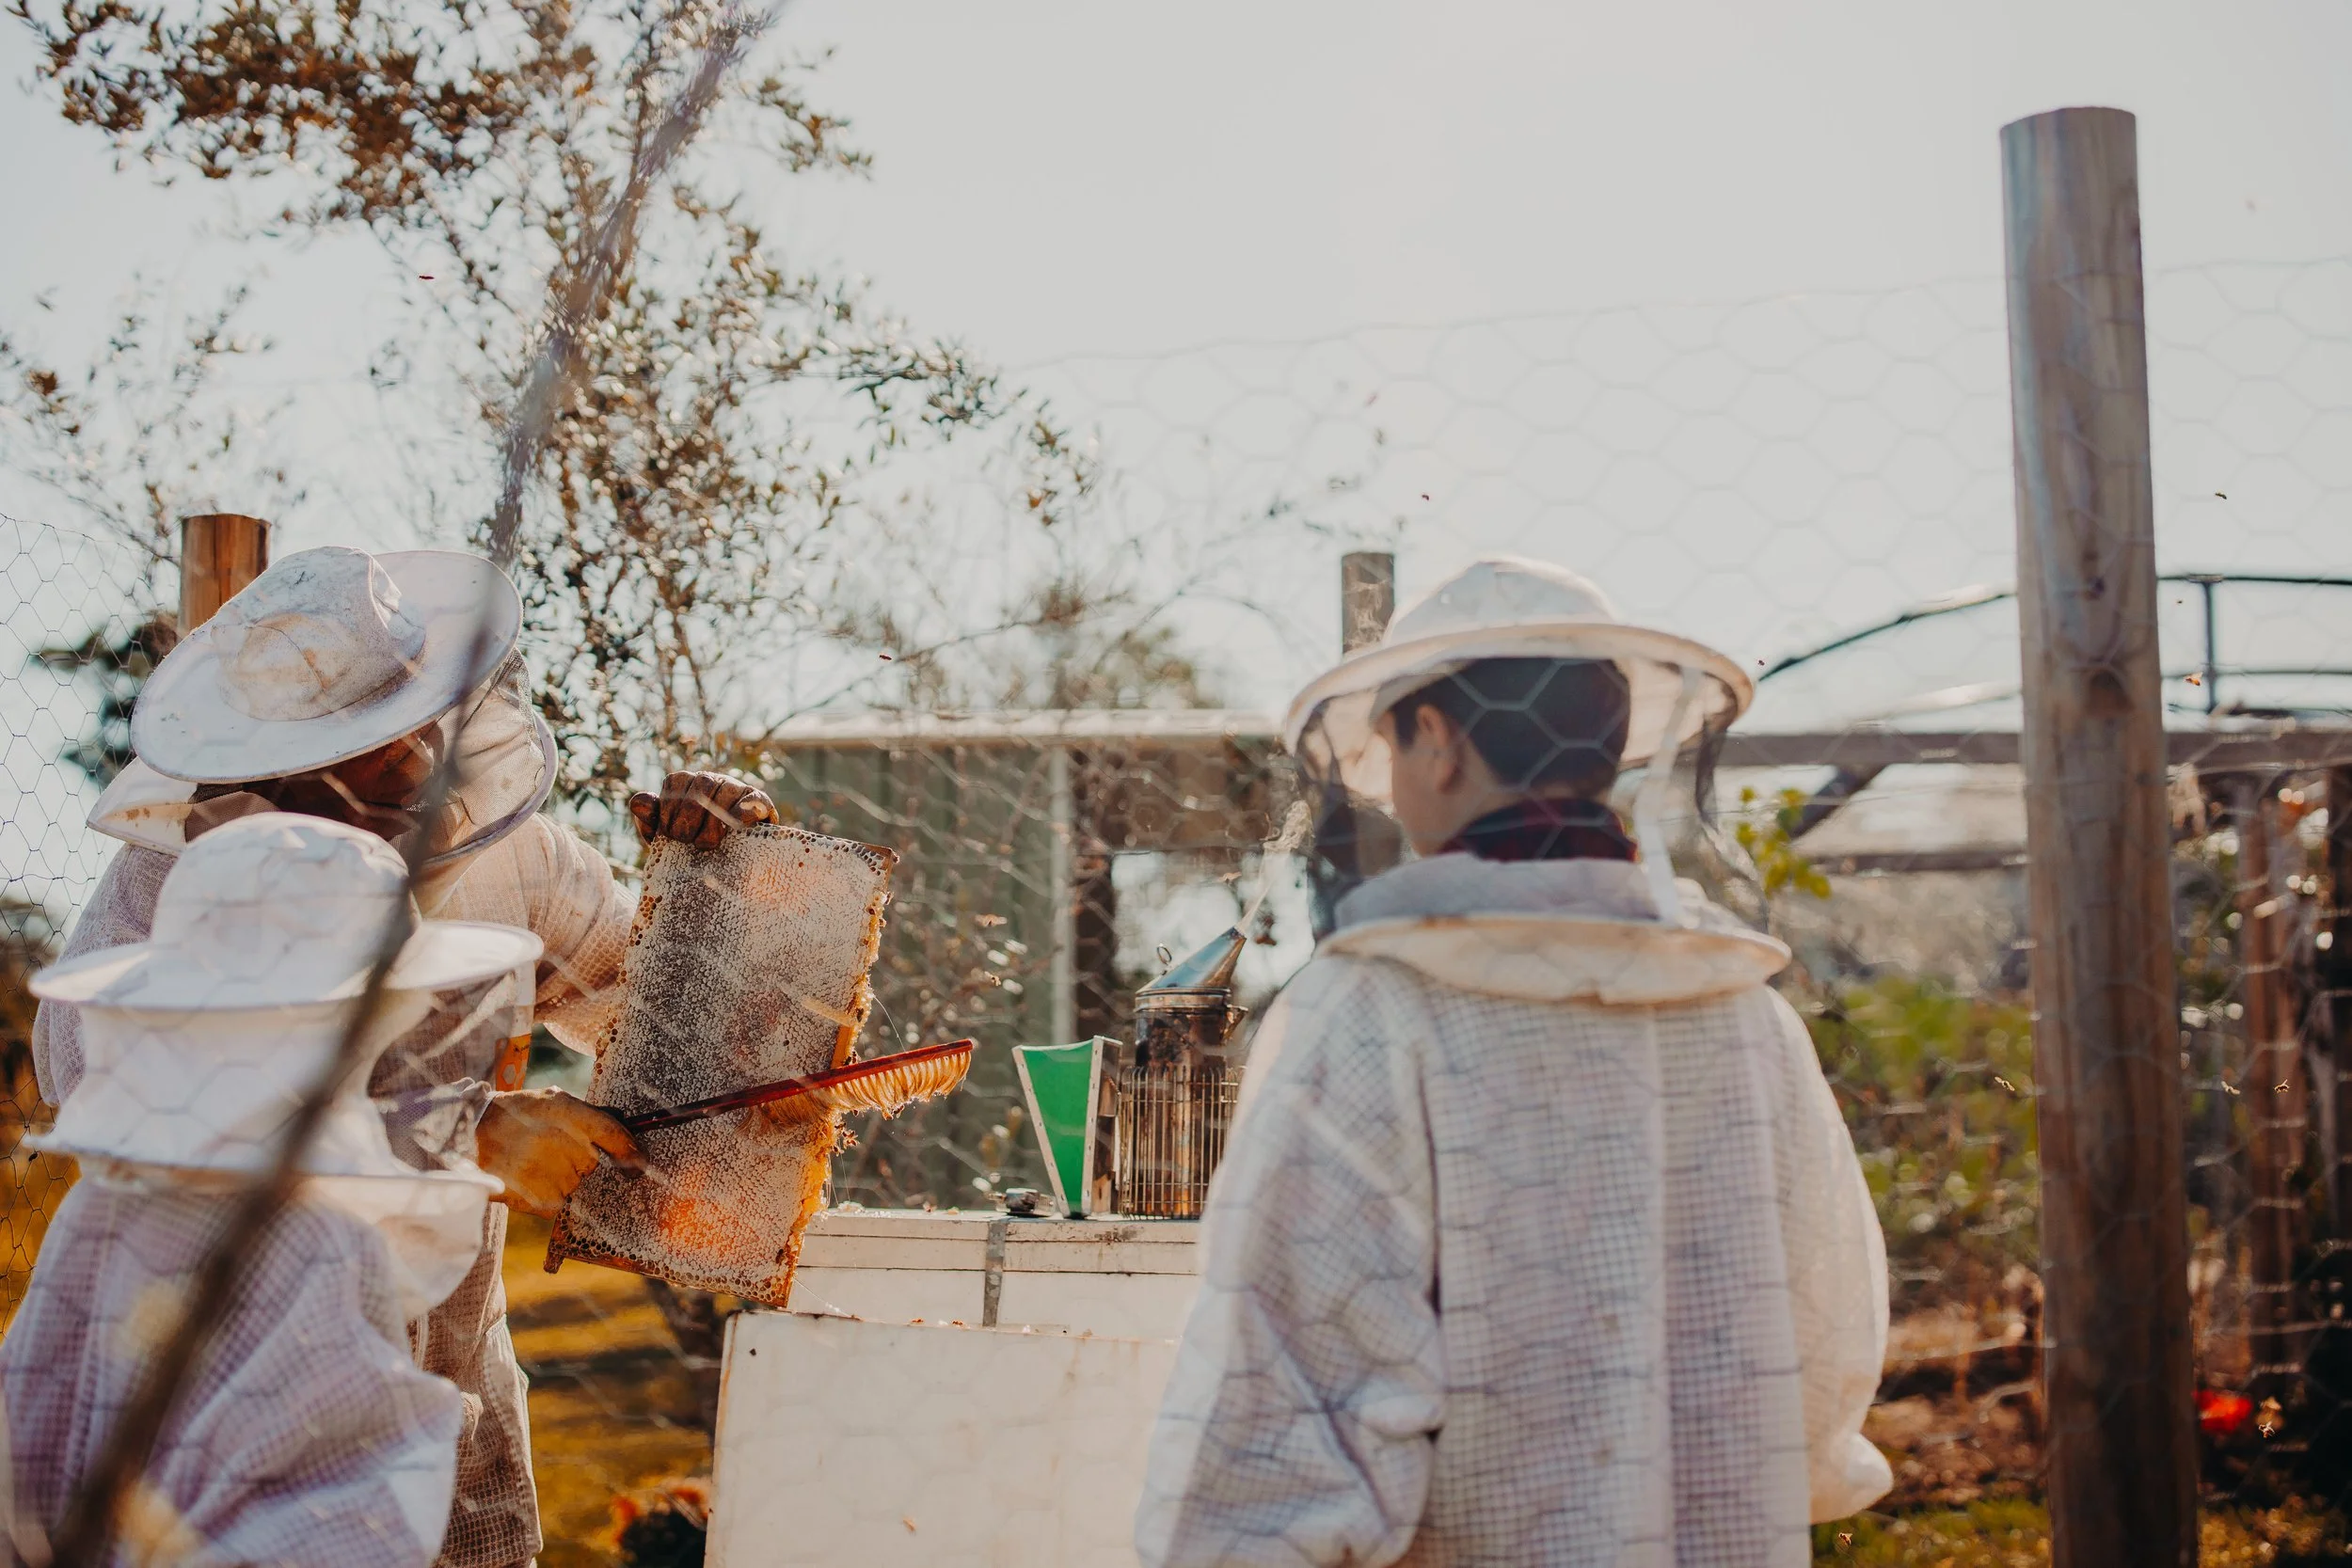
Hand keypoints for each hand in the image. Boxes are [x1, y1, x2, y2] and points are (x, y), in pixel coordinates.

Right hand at [475, 1088, 643, 1217]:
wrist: (468, 1137)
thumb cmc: (515, 1115)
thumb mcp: (552, 1101)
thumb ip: (588, 1114)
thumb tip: (623, 1127)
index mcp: (571, 1115)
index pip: (614, 1135)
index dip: (631, 1150)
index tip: (639, 1163)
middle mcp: (567, 1145)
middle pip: (593, 1163)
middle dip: (579, 1158)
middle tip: (548, 1148)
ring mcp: (556, 1175)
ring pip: (576, 1183)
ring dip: (562, 1176)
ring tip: (531, 1161)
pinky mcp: (544, 1201)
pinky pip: (559, 1201)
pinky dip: (548, 1193)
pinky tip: (527, 1177)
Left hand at [628, 770, 777, 849]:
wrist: (723, 870)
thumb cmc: (689, 849)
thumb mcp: (664, 838)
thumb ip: (649, 819)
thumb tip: (637, 801)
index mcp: (686, 782)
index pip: (676, 781)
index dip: (670, 809)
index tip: (669, 835)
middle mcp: (712, 779)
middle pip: (702, 784)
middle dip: (690, 816)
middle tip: (687, 842)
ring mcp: (737, 788)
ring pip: (727, 791)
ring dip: (715, 821)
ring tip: (708, 844)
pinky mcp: (759, 802)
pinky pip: (753, 799)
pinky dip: (744, 810)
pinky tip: (737, 825)